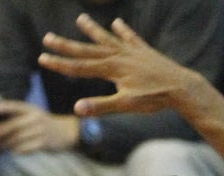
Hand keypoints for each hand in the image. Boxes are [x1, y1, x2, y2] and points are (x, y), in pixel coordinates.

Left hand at [0, 101, 79, 155]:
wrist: (66, 132)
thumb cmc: (43, 124)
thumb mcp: (33, 114)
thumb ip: (17, 116)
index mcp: (31, 109)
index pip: (16, 106)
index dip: (5, 107)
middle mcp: (36, 118)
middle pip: (15, 125)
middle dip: (1, 131)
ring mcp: (41, 131)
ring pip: (19, 138)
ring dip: (6, 143)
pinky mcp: (44, 143)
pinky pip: (26, 148)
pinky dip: (17, 150)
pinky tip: (11, 151)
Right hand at [39, 16, 201, 117]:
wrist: (182, 88)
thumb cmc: (154, 99)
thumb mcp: (125, 105)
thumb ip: (101, 106)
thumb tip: (77, 109)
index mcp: (111, 69)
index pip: (79, 67)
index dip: (59, 64)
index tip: (42, 58)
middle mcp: (119, 56)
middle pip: (87, 50)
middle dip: (66, 45)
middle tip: (47, 37)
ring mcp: (132, 52)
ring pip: (107, 39)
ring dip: (93, 30)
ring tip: (80, 19)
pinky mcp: (145, 52)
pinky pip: (130, 39)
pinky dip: (123, 31)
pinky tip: (118, 22)